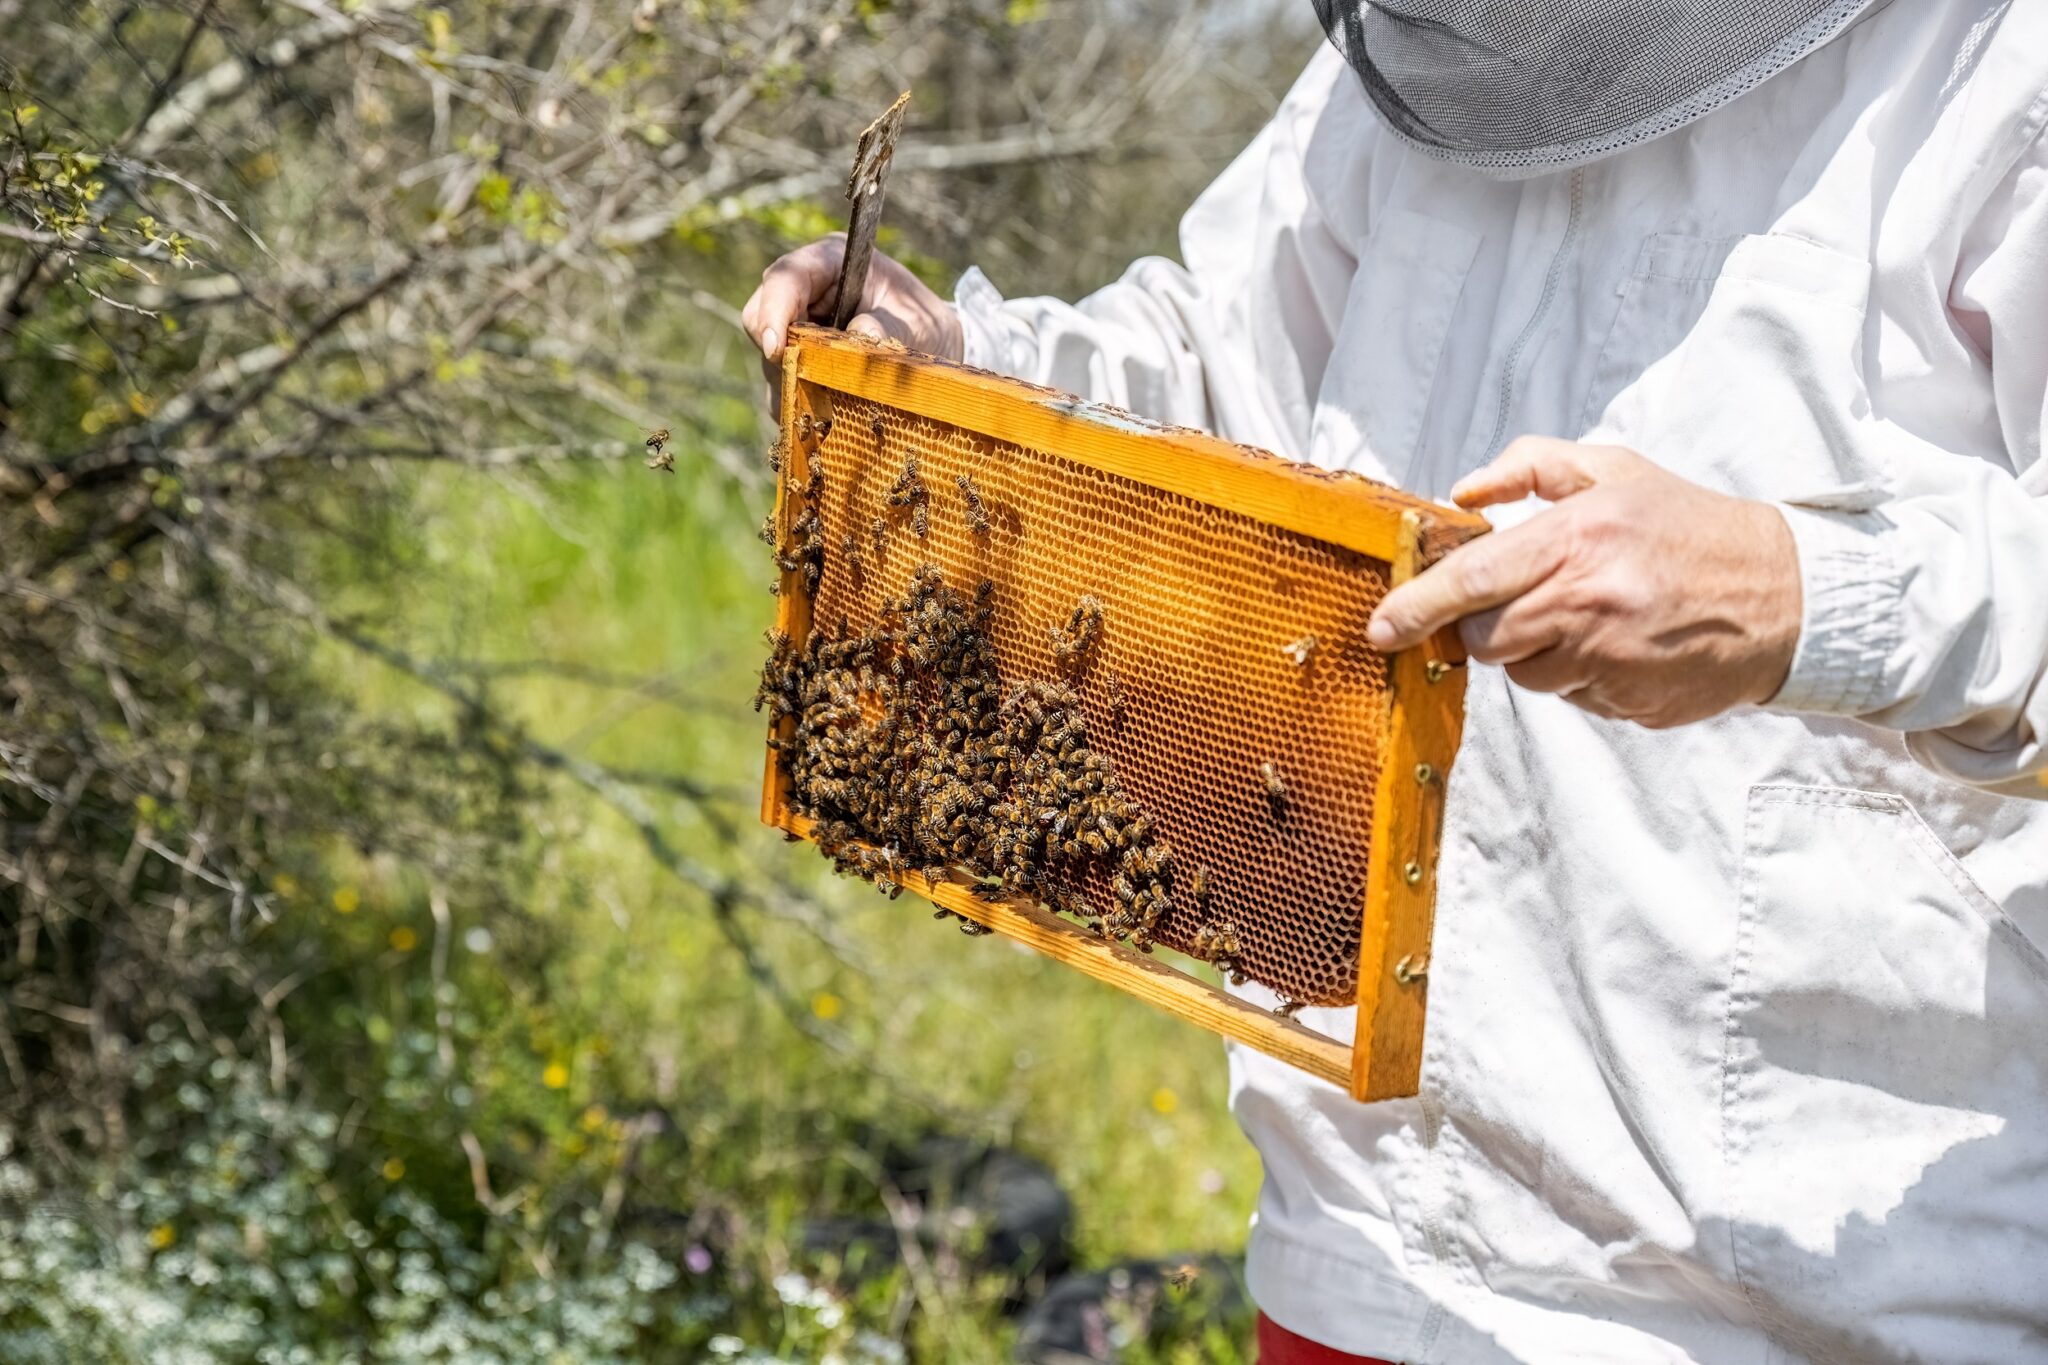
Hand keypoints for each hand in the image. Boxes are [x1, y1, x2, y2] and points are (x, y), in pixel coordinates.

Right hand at [740, 234, 962, 410]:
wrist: (935, 349)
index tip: (777, 349)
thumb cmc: (926, 324)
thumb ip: (891, 328)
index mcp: (831, 261)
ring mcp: (796, 327)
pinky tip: (831, 409)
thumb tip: (860, 335)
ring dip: (793, 383)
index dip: (774, 310)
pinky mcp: (796, 360)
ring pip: (768, 357)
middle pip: (760, 315)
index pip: (786, 277)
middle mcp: (806, 291)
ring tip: (836, 399)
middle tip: (809, 383)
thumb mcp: (920, 325)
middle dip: (779, 354)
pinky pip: (780, 385)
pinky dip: (799, 402)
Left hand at [1365, 438, 1802, 728]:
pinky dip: (1581, 676)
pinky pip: (1572, 698)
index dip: (1419, 606)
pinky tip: (1622, 646)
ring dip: (1540, 652)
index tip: (1381, 627)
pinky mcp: (1631, 701)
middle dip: (1491, 626)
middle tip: (1532, 601)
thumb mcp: (1616, 472)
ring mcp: (1613, 657)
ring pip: (1525, 674)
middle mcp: (1592, 599)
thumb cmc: (1688, 527)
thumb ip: (1532, 467)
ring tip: (1594, 617)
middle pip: (1488, 638)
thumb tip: (1462, 492)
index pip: (1475, 578)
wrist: (1787, 595)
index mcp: (1581, 537)